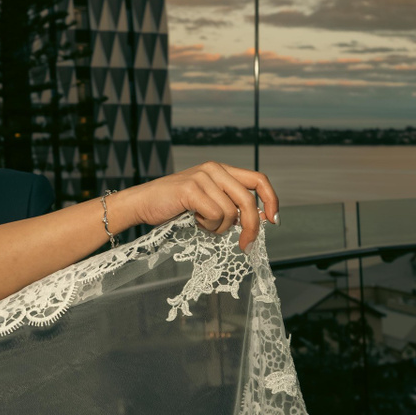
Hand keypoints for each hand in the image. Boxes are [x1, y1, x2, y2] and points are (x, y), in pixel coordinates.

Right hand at [113, 163, 278, 248]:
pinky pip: (214, 215)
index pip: (259, 179)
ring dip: (218, 228)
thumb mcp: (208, 202)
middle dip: (252, 226)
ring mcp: (202, 177)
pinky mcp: (191, 188)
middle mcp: (214, 169)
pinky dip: (207, 226)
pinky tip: (194, 220)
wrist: (142, 204)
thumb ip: (230, 205)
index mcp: (222, 170)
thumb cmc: (175, 208)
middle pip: (248, 200)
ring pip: (230, 212)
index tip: (273, 220)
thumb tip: (257, 220)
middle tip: (246, 245)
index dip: (271, 200)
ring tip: (201, 223)